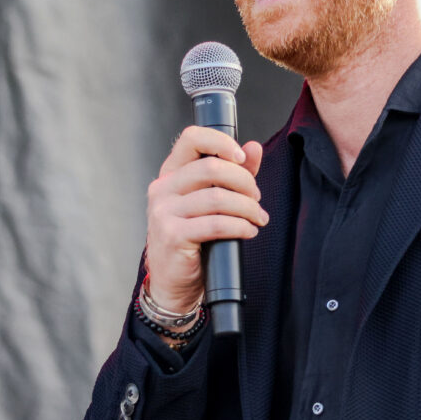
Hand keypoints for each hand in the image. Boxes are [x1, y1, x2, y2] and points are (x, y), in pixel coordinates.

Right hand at [145, 127, 266, 311]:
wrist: (174, 281)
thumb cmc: (194, 239)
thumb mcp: (212, 201)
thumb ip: (233, 173)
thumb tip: (254, 147)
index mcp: (171, 173)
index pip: (191, 138)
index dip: (221, 141)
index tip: (242, 157)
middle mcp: (163, 188)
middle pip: (212, 167)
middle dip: (244, 181)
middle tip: (256, 198)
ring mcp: (164, 212)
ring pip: (218, 197)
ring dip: (247, 207)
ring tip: (258, 218)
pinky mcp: (173, 235)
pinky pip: (216, 224)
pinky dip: (240, 227)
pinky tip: (248, 231)